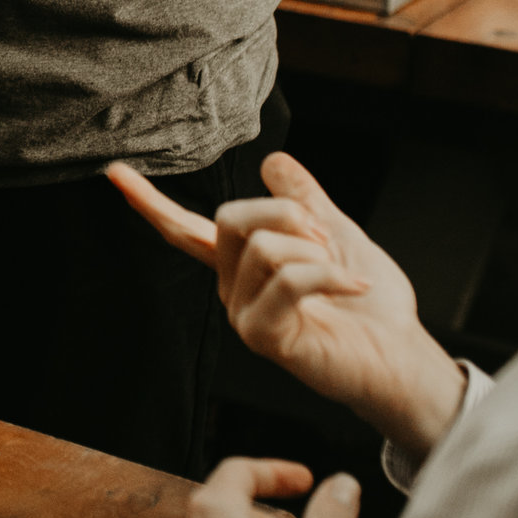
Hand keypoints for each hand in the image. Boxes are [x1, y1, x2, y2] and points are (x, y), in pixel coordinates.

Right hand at [109, 152, 467, 456]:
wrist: (403, 356)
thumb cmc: (374, 308)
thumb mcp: (338, 235)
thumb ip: (304, 200)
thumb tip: (273, 160)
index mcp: (241, 265)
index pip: (184, 228)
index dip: (148, 201)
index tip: (114, 172)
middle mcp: (232, 288)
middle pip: (232, 218)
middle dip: (288, 215)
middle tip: (327, 240)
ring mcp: (243, 314)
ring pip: (262, 246)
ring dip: (316, 251)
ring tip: (343, 276)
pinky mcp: (263, 337)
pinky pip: (287, 279)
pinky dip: (330, 275)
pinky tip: (355, 287)